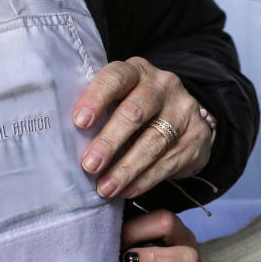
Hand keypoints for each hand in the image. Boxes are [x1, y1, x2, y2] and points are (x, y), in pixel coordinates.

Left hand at [73, 57, 213, 197]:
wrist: (184, 119)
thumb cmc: (135, 110)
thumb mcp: (119, 99)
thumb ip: (99, 110)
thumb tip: (62, 139)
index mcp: (136, 71)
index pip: (115, 78)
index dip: (96, 98)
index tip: (79, 122)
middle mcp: (163, 84)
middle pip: (135, 112)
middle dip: (109, 141)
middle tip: (89, 165)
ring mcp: (184, 109)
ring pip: (152, 141)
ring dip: (125, 168)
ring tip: (105, 188)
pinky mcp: (198, 135)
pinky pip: (169, 161)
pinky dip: (145, 179)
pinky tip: (127, 191)